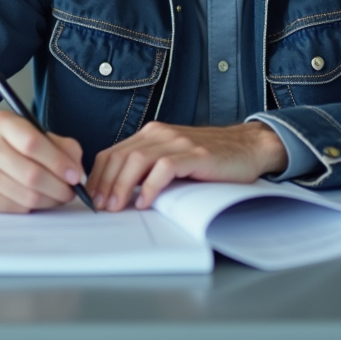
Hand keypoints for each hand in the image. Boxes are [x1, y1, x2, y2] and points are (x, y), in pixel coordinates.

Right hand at [0, 111, 84, 212]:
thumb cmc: (10, 145)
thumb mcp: (33, 133)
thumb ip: (61, 146)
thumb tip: (77, 171)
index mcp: (0, 122)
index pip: (33, 143)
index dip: (58, 162)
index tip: (74, 175)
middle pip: (32, 174)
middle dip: (59, 188)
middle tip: (71, 192)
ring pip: (26, 196)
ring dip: (49, 200)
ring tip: (58, 196)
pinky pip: (15, 208)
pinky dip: (32, 208)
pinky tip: (37, 199)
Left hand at [87, 122, 287, 210]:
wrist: (248, 147)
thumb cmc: (210, 157)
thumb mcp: (173, 157)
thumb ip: (148, 166)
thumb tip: (119, 191)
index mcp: (151, 134)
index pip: (113, 153)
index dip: (98, 176)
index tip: (93, 198)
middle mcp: (160, 134)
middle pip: (120, 157)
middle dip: (105, 184)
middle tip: (100, 207)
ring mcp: (177, 142)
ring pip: (137, 161)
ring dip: (122, 186)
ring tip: (117, 206)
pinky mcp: (194, 154)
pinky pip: (164, 168)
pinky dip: (150, 187)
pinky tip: (145, 202)